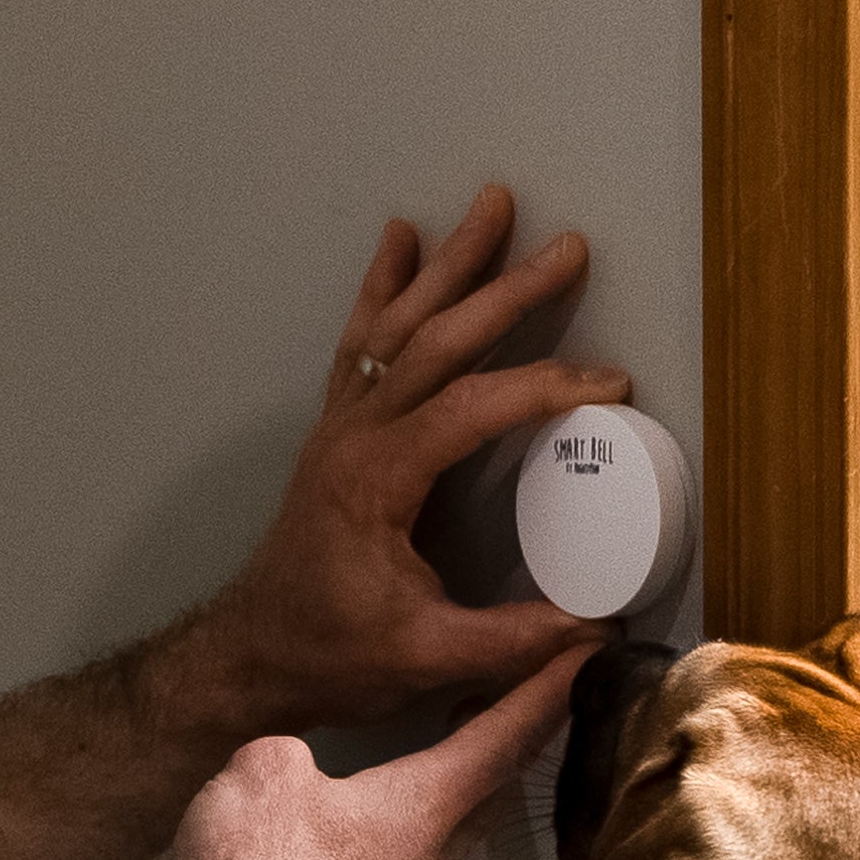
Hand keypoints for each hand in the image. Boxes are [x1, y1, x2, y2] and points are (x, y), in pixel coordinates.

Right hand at [172, 648, 584, 859]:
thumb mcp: (263, 773)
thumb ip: (291, 754)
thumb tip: (294, 771)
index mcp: (424, 804)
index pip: (504, 737)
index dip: (546, 691)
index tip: (587, 661)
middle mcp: (433, 858)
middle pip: (490, 791)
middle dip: (503, 742)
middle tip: (506, 704)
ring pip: (450, 838)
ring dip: (454, 797)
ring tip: (436, 763)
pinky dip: (407, 843)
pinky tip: (369, 839)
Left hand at [200, 190, 633, 736]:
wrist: (250, 654)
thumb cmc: (331, 656)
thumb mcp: (426, 657)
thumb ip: (513, 640)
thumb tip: (596, 627)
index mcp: (379, 480)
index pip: (471, 408)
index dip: (543, 388)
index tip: (609, 382)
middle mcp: (355, 435)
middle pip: (438, 342)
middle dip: (506, 290)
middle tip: (566, 246)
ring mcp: (341, 425)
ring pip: (399, 325)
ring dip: (450, 264)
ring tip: (492, 202)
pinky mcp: (337, 429)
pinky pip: (361, 341)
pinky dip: (383, 286)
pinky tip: (400, 236)